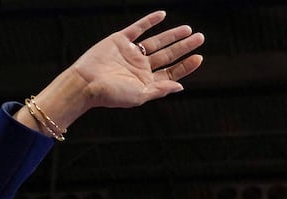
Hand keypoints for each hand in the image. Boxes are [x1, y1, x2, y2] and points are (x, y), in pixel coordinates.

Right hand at [69, 11, 204, 110]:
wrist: (86, 83)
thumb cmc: (111, 94)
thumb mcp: (140, 95)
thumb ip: (160, 89)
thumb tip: (180, 86)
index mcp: (146, 81)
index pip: (171, 72)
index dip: (186, 66)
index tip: (199, 57)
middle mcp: (140, 67)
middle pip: (167, 55)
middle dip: (184, 47)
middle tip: (200, 38)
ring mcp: (130, 53)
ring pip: (156, 41)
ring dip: (172, 35)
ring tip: (188, 30)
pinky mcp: (119, 40)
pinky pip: (137, 28)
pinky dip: (149, 21)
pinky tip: (162, 15)